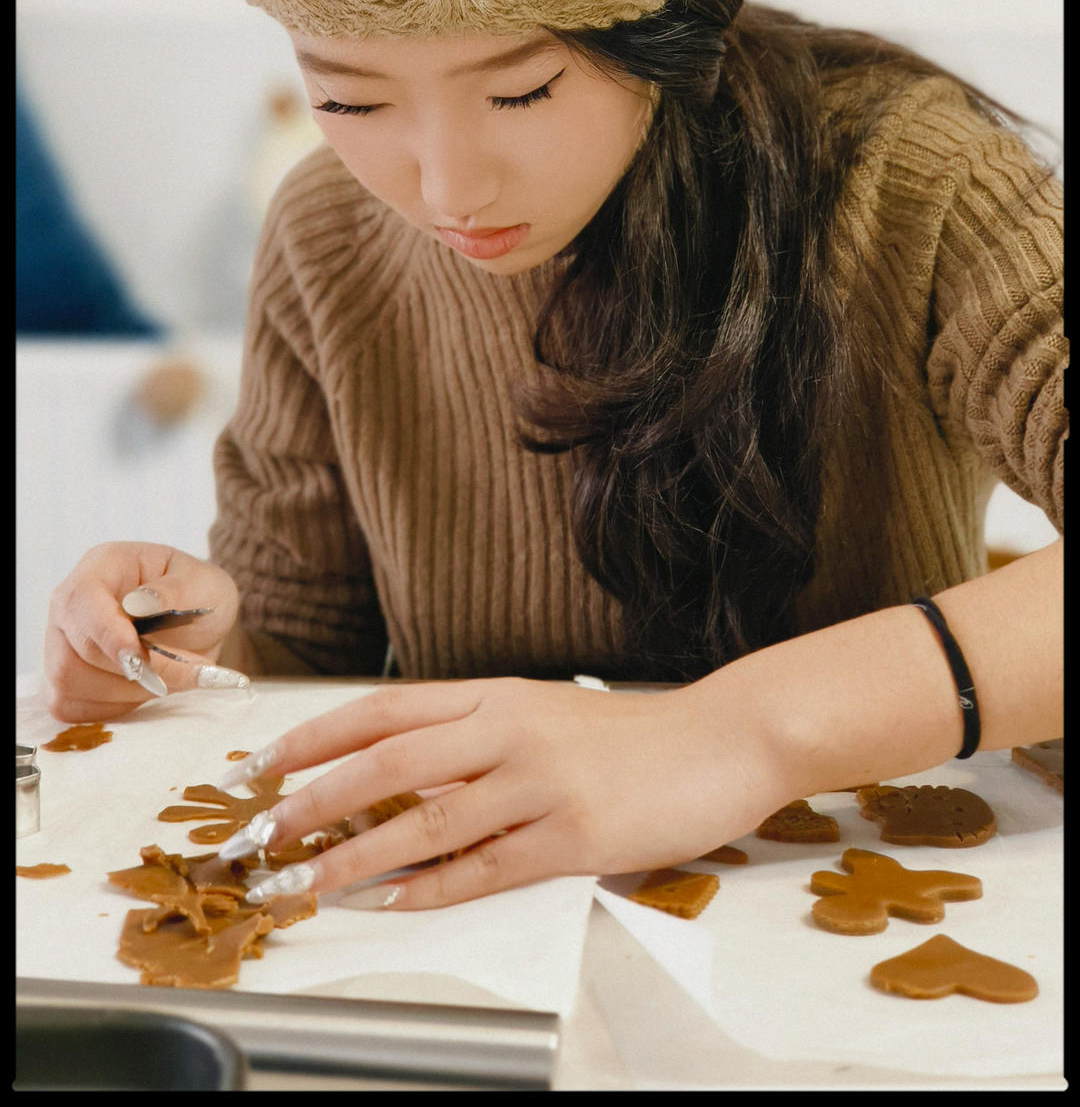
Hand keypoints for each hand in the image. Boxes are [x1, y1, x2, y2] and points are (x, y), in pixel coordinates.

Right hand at [44, 542, 240, 720]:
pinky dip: (114, 708)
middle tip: (188, 671)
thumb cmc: (199, 596)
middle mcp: (71, 604)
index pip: (83, 599)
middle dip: (132, 672)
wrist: (199, 626)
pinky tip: (146, 691)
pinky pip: (72, 707)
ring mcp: (61, 643)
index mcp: (103, 566)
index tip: (141, 660)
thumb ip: (175, 592)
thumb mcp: (204, 584)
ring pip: (69, 683)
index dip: (107, 634)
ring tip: (174, 679)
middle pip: (73, 651)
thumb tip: (137, 605)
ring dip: (128, 692)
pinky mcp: (65, 681)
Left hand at [222, 675, 786, 909]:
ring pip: (423, 822)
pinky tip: (393, 903)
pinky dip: (431, 890)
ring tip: (305, 882)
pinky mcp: (573, 837)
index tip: (266, 761)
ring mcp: (540, 784)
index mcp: (496, 694)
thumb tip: (396, 770)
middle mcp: (508, 731)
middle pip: (387, 762)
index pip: (384, 708)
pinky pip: (484, 869)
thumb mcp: (543, 712)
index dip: (317, 734)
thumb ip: (474, 734)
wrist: (719, 743)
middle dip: (313, 799)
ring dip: (354, 858)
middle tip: (264, 830)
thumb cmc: (630, 733)